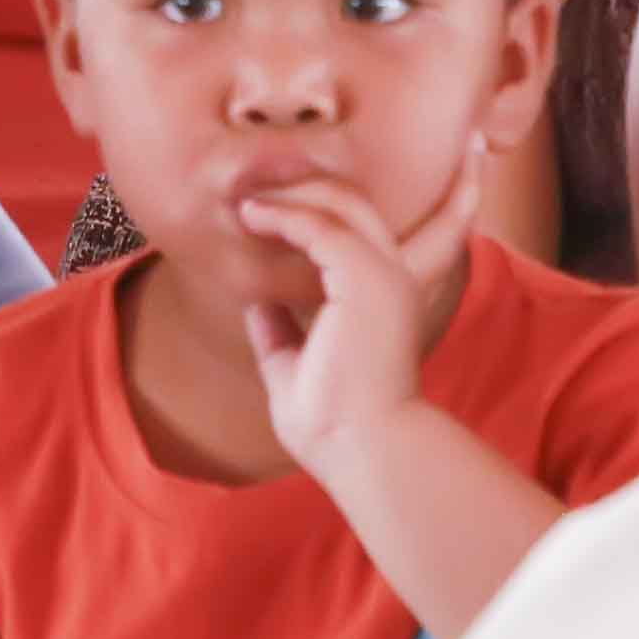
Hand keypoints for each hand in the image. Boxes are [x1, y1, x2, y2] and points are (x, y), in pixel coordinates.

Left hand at [236, 162, 478, 476]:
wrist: (362, 450)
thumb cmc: (334, 424)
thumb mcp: (293, 364)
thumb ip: (279, 329)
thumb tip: (255, 301)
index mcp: (381, 296)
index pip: (354, 230)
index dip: (309, 210)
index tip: (259, 211)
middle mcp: (391, 276)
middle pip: (352, 203)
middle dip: (302, 187)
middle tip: (251, 190)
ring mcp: (383, 274)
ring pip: (341, 203)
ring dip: (290, 195)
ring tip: (247, 200)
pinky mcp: (365, 277)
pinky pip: (322, 226)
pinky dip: (285, 215)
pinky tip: (253, 216)